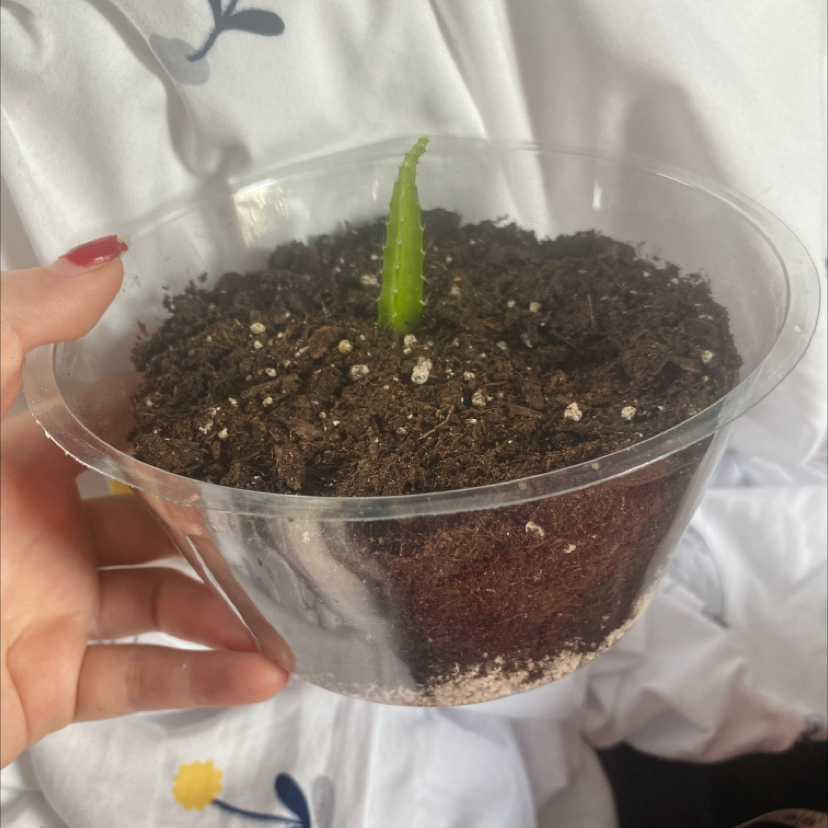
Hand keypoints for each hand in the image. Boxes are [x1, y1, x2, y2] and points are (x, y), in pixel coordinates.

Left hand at [0, 237, 287, 767]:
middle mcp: (47, 532)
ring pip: (164, 602)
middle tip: (298, 520)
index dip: (189, 421)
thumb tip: (111, 258)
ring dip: (232, 610)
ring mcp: (54, 609)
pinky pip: (140, 679)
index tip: (264, 410)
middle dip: (226, 523)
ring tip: (297, 615)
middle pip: (162, 521)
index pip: (125, 432)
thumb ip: (18, 325)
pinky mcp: (51, 682)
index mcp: (21, 463)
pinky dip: (204, 679)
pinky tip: (266, 672)